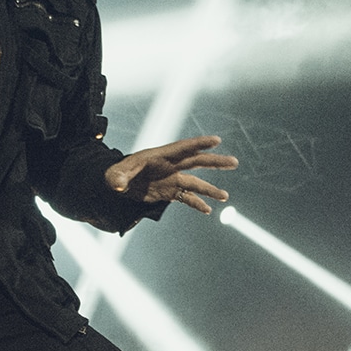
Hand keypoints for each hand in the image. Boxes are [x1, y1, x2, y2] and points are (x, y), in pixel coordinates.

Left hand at [105, 135, 237, 214]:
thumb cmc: (115, 174)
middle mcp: (171, 166)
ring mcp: (172, 179)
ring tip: (225, 196)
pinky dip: (197, 204)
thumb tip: (118, 185)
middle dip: (216, 162)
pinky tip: (207, 210)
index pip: (183, 148)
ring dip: (210, 189)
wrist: (118, 184)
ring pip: (196, 183)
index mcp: (161, 156)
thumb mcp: (116, 174)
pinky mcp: (170, 192)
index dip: (199, 143)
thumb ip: (119, 177)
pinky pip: (187, 198)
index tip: (217, 140)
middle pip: (197, 162)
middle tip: (234, 162)